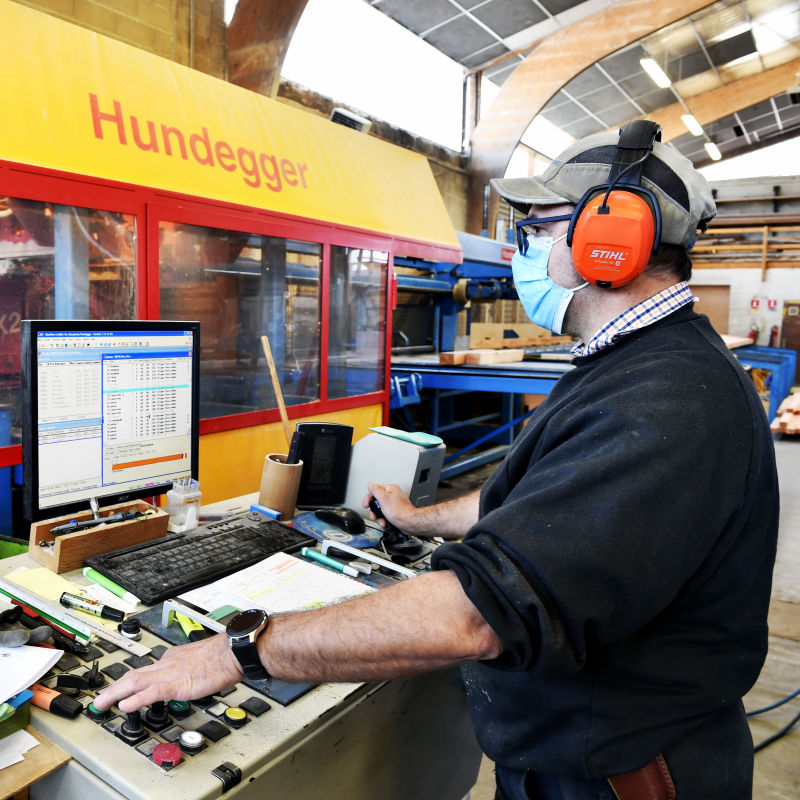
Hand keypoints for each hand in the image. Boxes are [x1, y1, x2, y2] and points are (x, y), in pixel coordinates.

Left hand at [92, 632, 242, 713]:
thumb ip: (191, 669)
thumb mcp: (202, 661)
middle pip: (133, 675)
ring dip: (115, 693)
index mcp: (174, 658)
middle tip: (100, 700)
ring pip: (135, 681)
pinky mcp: (177, 684)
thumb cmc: (224, 656)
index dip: (131, 681)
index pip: (147, 670)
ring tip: (101, 704)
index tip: (122, 689)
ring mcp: (170, 673)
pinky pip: (151, 692)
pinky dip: (136, 699)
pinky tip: (125, 706)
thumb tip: (192, 677)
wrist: (233, 651)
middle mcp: (168, 663)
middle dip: (114, 688)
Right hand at [363, 482, 415, 530]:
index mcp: (390, 489)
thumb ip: (375, 490)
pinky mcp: (396, 512)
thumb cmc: (399, 511)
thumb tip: (371, 484)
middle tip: (374, 515)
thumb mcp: (383, 498)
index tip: (366, 505)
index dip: (369, 498)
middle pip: (377, 501)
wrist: (408, 522)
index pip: (374, 490)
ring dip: (379, 517)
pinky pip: (386, 514)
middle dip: (374, 510)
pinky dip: (384, 519)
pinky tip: (385, 522)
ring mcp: (394, 504)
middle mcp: (393, 495)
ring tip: (381, 520)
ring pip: (381, 509)